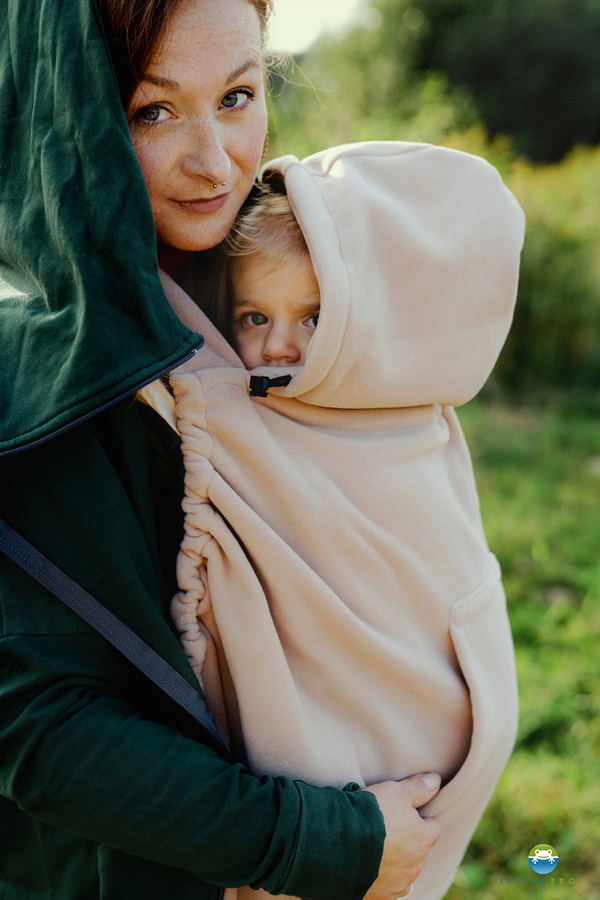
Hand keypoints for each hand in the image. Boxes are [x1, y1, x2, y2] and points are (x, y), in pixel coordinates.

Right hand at [362, 773, 440, 899]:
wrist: (338, 843)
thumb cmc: (370, 813)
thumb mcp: (395, 791)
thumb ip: (418, 788)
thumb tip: (436, 781)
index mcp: (422, 839)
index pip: (432, 828)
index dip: (420, 819)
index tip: (405, 814)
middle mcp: (416, 865)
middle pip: (418, 851)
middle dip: (408, 841)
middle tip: (388, 829)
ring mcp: (399, 884)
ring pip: (405, 871)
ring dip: (396, 861)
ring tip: (376, 848)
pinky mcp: (381, 896)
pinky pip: (388, 887)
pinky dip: (383, 877)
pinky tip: (370, 865)